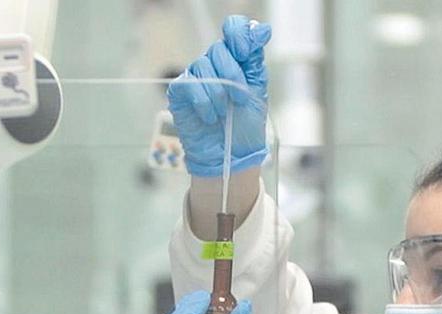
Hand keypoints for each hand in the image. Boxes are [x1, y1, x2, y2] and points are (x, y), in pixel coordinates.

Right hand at [167, 16, 270, 177]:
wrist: (231, 156)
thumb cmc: (244, 127)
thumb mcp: (257, 89)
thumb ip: (254, 58)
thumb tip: (260, 29)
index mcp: (234, 60)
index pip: (233, 30)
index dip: (238, 35)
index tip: (245, 52)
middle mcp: (213, 65)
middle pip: (217, 49)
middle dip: (232, 75)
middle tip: (239, 99)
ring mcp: (195, 78)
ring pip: (202, 66)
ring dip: (218, 93)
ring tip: (223, 113)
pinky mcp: (180, 94)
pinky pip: (188, 84)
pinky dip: (203, 102)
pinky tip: (210, 117)